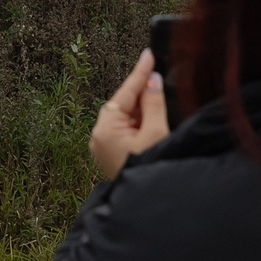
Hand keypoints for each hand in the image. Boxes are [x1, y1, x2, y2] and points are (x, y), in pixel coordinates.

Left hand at [90, 50, 170, 178]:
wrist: (146, 206)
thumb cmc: (149, 169)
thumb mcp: (156, 132)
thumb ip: (154, 104)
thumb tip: (153, 81)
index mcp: (105, 129)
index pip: (125, 93)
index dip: (139, 73)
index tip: (149, 54)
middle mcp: (99, 136)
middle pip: (123, 105)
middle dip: (142, 92)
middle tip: (160, 76)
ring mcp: (104, 147)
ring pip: (126, 118)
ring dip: (143, 108)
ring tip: (161, 99)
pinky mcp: (113, 155)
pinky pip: (126, 131)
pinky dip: (140, 123)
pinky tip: (154, 119)